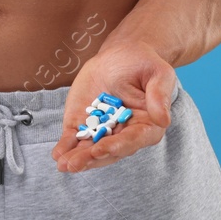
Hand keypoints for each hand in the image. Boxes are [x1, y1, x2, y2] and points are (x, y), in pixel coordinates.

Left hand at [51, 39, 174, 172]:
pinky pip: (75, 138)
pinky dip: (66, 146)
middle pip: (108, 150)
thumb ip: (159, 95)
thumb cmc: (143, 63)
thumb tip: (163, 119)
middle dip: (91, 158)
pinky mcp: (84, 123)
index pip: (132, 140)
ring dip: (77, 158)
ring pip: (90, 149)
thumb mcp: (158, 73)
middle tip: (75, 164)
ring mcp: (102, 131)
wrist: (121, 55)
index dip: (117, 146)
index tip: (101, 149)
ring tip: (63, 164)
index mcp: (146, 125)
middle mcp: (124, 133)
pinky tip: (57, 154)